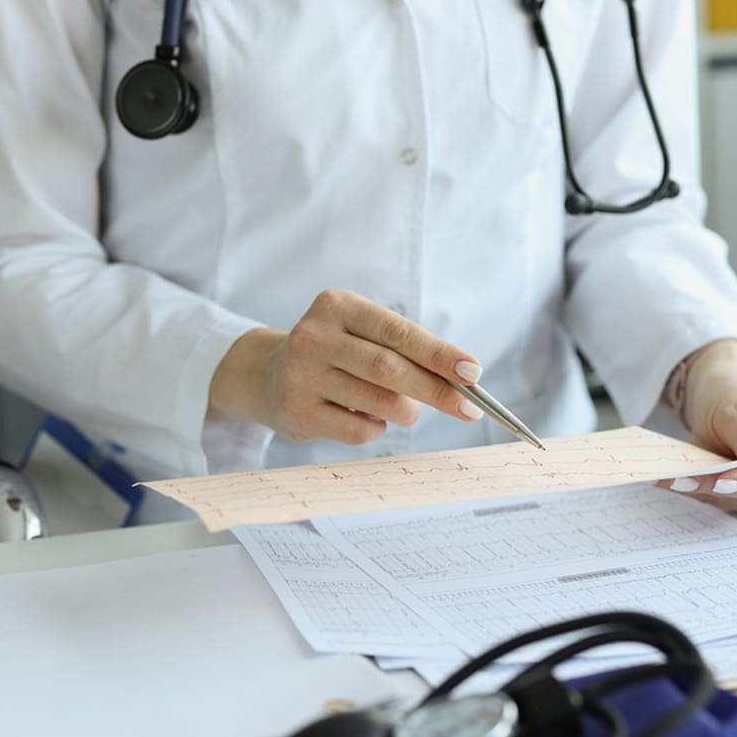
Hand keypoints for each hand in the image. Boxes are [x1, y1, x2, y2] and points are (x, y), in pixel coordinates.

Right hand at [209, 289, 484, 443]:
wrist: (264, 375)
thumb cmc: (336, 351)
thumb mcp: (362, 333)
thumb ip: (406, 350)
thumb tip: (465, 379)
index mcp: (338, 305)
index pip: (399, 332)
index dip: (440, 354)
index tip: (473, 372)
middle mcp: (315, 336)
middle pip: (390, 369)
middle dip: (437, 390)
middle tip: (469, 407)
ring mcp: (301, 375)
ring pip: (380, 403)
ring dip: (406, 411)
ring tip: (404, 407)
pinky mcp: (298, 412)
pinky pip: (361, 430)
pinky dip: (378, 427)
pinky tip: (365, 415)